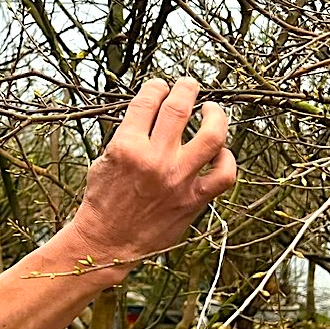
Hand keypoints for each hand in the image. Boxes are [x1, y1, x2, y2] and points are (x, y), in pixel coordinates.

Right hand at [65, 78, 234, 267]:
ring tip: (212, 110)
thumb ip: (128, 135)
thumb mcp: (104, 159)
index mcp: (126, 146)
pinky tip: (219, 153)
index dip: (156, 87)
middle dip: (186, 88)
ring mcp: (178, 180)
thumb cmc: (103, 200)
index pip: (148, 100)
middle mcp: (154, 160)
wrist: (107, 243)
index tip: (160, 86)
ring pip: (212, 136)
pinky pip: (224, 174)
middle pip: (180, 108)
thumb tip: (152, 111)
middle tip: (188, 85)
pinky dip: (227, 159)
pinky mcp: (193, 200)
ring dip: (216, 115)